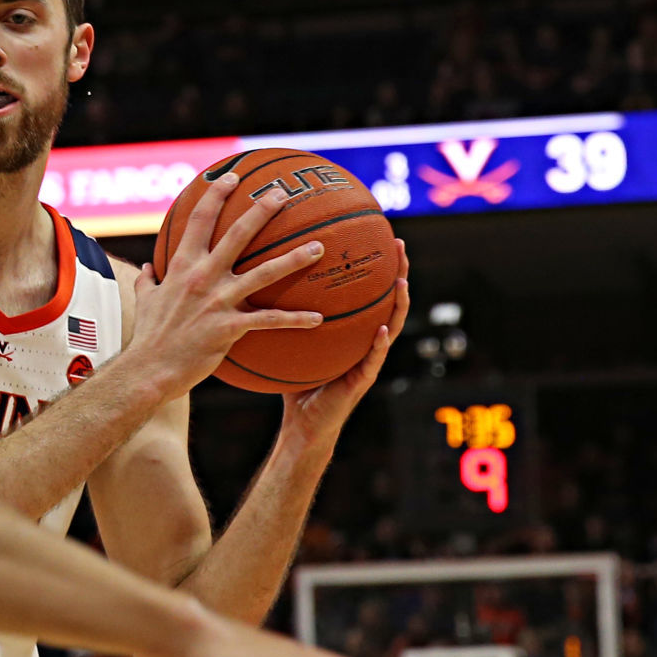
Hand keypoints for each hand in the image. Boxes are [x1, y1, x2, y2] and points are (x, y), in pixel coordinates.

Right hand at [130, 172, 325, 399]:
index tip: (232, 177)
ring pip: (264, 273)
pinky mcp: (230, 327)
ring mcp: (218, 301)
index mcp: (183, 266)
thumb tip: (147, 268)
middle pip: (238, 234)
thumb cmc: (149, 336)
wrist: (149, 368)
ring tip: (319, 247)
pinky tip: (318, 318)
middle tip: (282, 193)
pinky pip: (269, 320)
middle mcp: (203, 277)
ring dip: (294, 258)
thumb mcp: (146, 301)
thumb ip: (148, 281)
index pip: (199, 220)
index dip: (216, 195)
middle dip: (261, 210)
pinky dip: (295, 319)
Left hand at [280, 240, 409, 445]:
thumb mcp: (288, 341)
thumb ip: (279, 315)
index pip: (364, 290)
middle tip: (398, 244)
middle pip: (386, 299)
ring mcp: (366, 361)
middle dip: (396, 272)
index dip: (371, 263)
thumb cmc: (295, 381)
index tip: (373, 232)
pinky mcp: (360, 381)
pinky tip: (381, 329)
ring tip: (403, 282)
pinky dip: (378, 344)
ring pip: (390, 326)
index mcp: (349, 329)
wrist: (302, 424)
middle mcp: (363, 340)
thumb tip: (253, 279)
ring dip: (399, 305)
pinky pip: (372, 360)